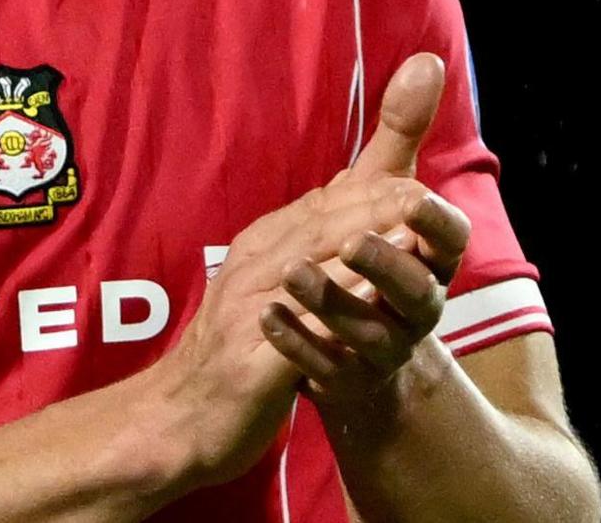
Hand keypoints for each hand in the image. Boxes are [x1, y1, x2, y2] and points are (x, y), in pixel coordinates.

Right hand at [142, 166, 452, 488]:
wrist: (179, 421)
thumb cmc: (233, 353)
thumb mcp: (261, 291)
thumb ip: (298, 250)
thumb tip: (342, 205)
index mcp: (255, 251)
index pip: (316, 209)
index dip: (365, 191)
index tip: (413, 180)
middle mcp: (250, 273)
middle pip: (317, 229)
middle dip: (371, 207)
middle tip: (421, 194)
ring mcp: (248, 315)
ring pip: (309, 268)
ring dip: (360, 247)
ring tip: (409, 232)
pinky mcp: (253, 364)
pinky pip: (303, 330)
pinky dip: (340, 308)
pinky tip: (375, 303)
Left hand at [262, 53, 474, 418]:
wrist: (357, 354)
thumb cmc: (374, 259)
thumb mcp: (387, 198)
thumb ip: (402, 133)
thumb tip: (426, 60)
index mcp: (432, 260)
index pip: (451, 240)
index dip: (436, 223)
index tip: (414, 201)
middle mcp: (417, 307)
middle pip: (414, 290)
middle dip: (384, 265)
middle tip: (351, 242)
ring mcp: (381, 348)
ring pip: (366, 331)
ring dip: (329, 300)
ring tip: (290, 274)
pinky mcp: (344, 378)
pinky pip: (321, 363)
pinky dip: (295, 341)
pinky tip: (266, 314)